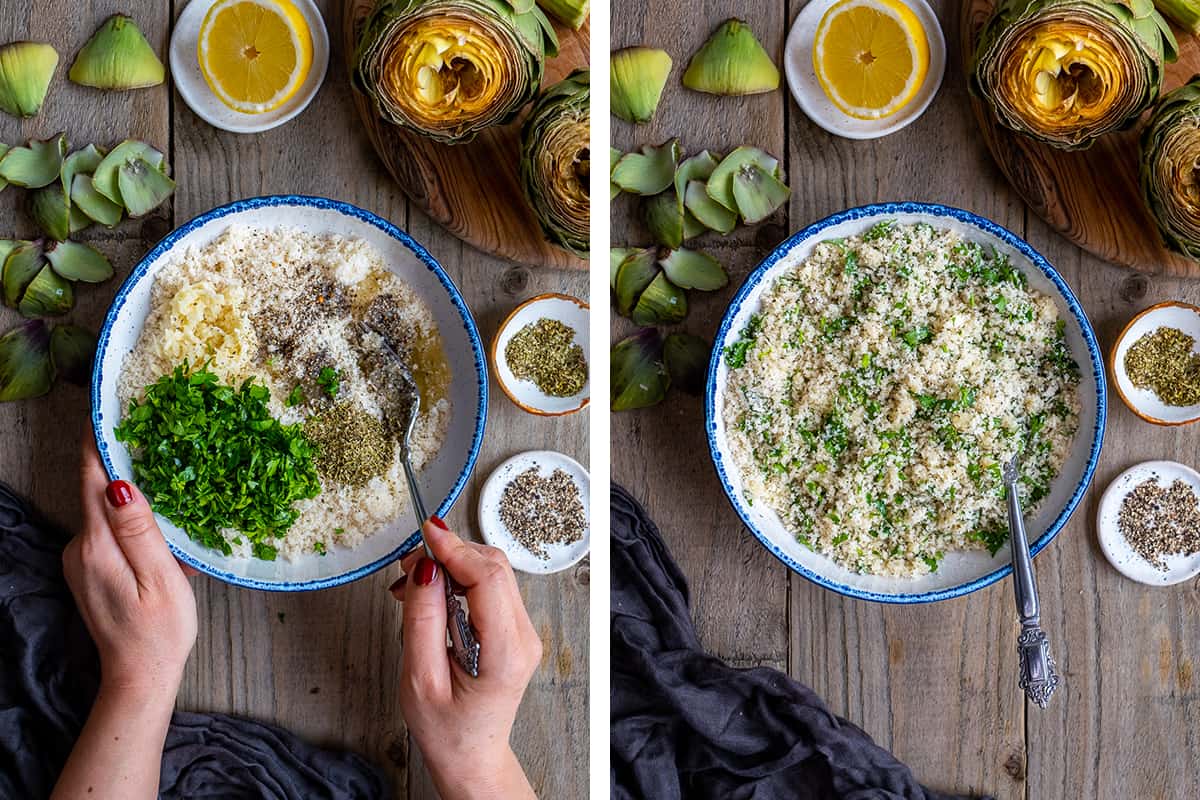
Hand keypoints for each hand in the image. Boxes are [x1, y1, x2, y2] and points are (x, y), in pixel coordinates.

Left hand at [64, 440, 197, 702]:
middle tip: (156, 428)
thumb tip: (119, 482)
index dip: (100, 436)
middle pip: (97, 488)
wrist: (140, 677)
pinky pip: (111, 531)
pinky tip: (166, 530)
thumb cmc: (159, 631)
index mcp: (97, 545)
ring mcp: (81, 559)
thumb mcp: (160, 578)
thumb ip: (139, 529)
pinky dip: (136, 522)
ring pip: (107, 509)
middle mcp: (80, 547)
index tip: (110, 402)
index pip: (92, 475)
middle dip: (125, 459)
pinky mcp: (90, 569)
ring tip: (172, 473)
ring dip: (136, 493)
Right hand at [391, 518, 541, 799]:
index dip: (456, 549)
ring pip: (493, 572)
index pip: (488, 579)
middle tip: (408, 568)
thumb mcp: (419, 679)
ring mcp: (523, 631)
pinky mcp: (513, 629)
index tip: (426, 533)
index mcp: (505, 653)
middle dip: (450, 555)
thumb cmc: (446, 729)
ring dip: (452, 566)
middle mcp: (523, 637)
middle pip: (494, 567)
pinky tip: (431, 595)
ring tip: (412, 586)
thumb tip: (425, 568)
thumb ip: (422, 620)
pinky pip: (490, 587)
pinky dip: (459, 580)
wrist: (471, 756)